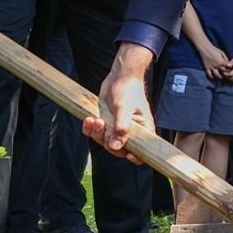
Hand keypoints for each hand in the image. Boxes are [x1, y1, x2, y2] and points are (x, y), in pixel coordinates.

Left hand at [83, 43, 155, 162]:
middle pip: (118, 150)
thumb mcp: (125, 108)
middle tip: (103, 125)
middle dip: (107, 141)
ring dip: (96, 133)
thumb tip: (116, 147)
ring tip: (95, 119)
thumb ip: (121, 128)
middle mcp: (130, 132)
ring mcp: (117, 128)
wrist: (119, 76)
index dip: (134, 157)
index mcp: (143, 130)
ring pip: (105, 142)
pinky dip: (90, 129)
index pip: (142, 152)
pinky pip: (96, 133)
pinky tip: (90, 119)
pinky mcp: (106, 123)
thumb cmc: (128, 89)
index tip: (124, 151)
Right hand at [197, 44, 230, 79]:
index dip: (230, 71)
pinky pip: (210, 75)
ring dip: (220, 78)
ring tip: (222, 78)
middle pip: (224, 73)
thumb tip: (229, 63)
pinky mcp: (207, 68)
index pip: (228, 69)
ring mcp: (212, 68)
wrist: (205, 49)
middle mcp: (217, 66)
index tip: (231, 71)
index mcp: (222, 62)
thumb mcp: (222, 53)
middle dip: (226, 75)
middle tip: (228, 76)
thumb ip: (226, 59)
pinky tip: (214, 78)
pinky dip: (212, 78)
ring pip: (217, 76)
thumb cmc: (214, 50)